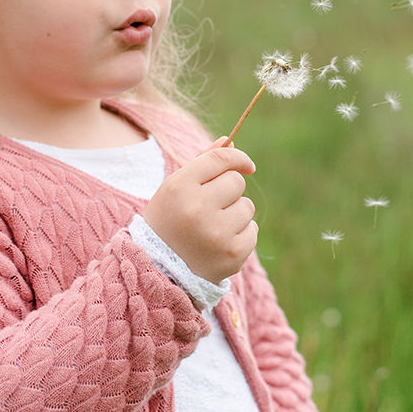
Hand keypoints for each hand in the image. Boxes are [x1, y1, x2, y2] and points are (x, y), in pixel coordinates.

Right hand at [142, 138, 257, 283]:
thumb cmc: (170, 221)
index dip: (238, 158)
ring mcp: (216, 234)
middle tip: (211, 207)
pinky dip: (241, 235)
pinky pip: (253, 230)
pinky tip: (220, 243)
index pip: (220, 159)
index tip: (246, 166)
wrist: (159, 271)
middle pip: (236, 182)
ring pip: (247, 206)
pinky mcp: (232, 255)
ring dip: (236, 214)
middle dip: (229, 191)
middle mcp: (197, 209)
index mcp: (179, 187)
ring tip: (212, 228)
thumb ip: (203, 162)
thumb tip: (230, 140)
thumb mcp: (175, 189)